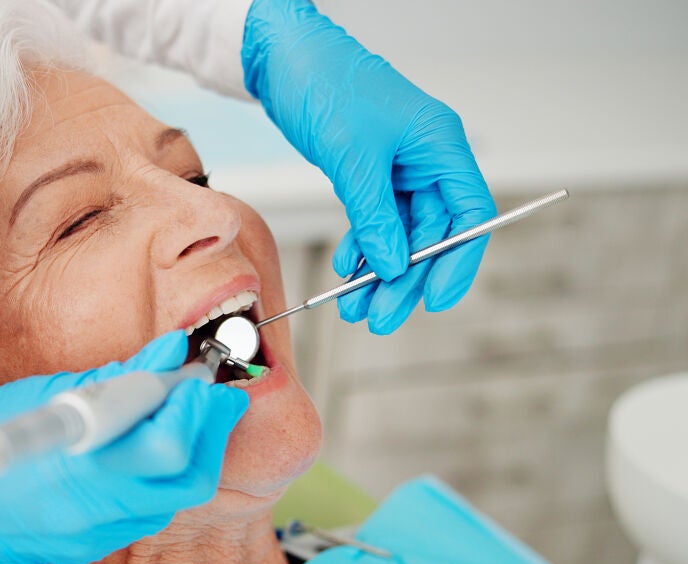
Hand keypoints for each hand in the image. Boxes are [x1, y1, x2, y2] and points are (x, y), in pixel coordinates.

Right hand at [0, 332, 247, 563]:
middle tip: (208, 390)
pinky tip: (141, 446)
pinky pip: (144, 513)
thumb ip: (107, 380)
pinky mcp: (89, 547)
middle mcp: (94, 511)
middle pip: (189, 478)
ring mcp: (94, 535)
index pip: (168, 445)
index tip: (193, 371)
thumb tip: (161, 355)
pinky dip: (158, 477)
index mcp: (78, 468)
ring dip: (188, 452)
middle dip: (208, 429)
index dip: (192, 403)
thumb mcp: (34, 395)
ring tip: (177, 411)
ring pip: (173, 498)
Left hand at [241, 0, 495, 333]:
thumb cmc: (326, 84)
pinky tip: (346, 270)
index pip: (470, 214)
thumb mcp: (353, 157)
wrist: (282, 58)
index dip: (458, 260)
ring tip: (356, 307)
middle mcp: (426, 158)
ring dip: (379, 271)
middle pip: (432, 233)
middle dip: (407, 278)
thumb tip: (395, 266)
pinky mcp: (367, 172)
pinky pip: (374, 221)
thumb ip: (376, 216)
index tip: (436, 298)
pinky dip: (361, 248)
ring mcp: (397, 167)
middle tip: (381, 316)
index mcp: (440, 146)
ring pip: (400, 233)